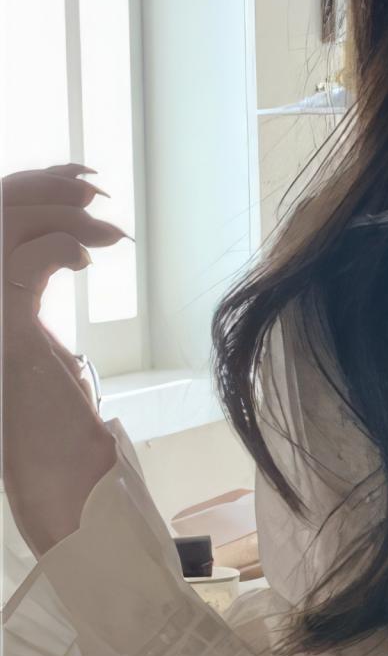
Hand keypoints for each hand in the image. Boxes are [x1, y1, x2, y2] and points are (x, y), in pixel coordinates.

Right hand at [3, 165, 126, 555]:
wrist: (60, 475)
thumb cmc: (57, 419)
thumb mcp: (45, 341)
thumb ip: (37, 290)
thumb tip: (67, 245)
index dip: (33, 185)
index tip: (83, 180)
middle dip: (48, 187)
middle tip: (100, 192)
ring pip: (7, 230)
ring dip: (63, 214)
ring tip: (109, 228)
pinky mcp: (6, 333)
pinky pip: (25, 266)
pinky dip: (62, 247)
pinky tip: (91, 259)